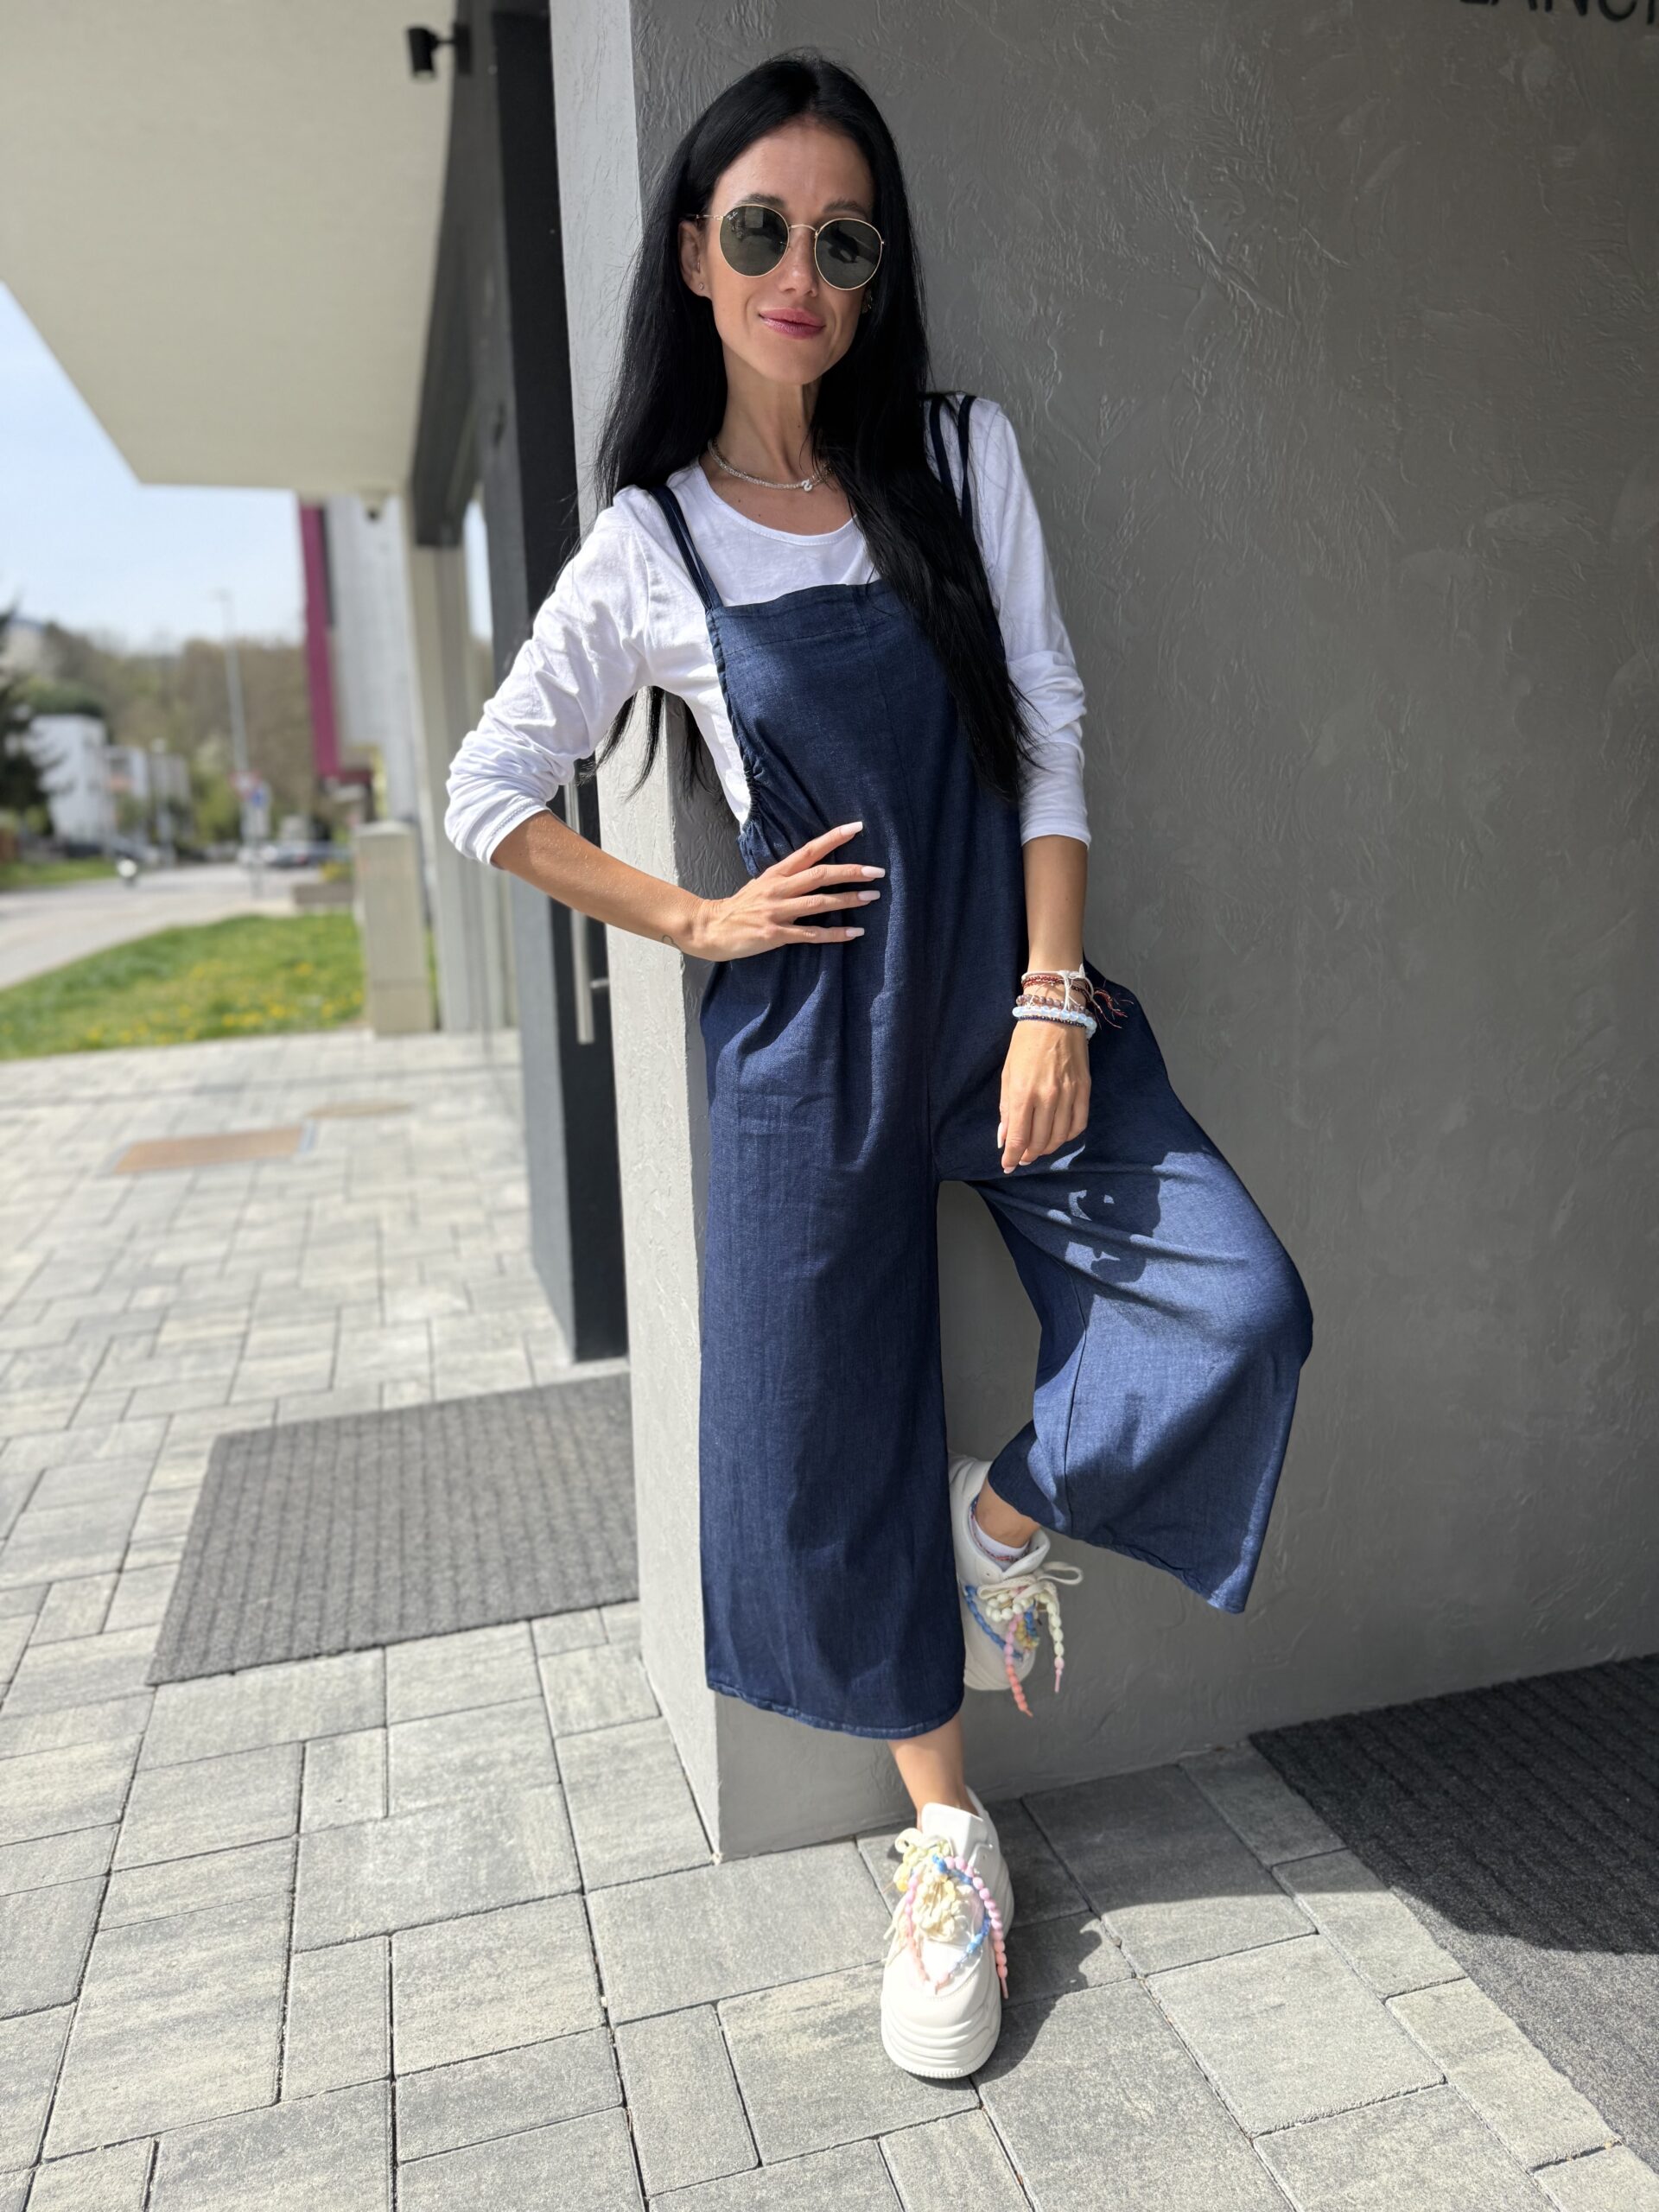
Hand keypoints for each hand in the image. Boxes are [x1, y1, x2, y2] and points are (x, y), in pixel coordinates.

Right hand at [682, 820, 882, 960]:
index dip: (833, 839)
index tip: (857, 828)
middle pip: (819, 875)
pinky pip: (811, 935)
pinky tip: (855, 933)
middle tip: (877, 871)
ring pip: (819, 903)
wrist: (709, 928)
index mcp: (776, 873)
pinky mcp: (775, 934)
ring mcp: (776, 911)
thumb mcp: (761, 884)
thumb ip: (786, 878)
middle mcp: (778, 889)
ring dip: (848, 900)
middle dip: (850, 871)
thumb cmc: (739, 907)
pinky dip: (835, 934)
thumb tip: (812, 871)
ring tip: (872, 897)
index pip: (809, 850)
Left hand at [997, 1016, 1089, 1171]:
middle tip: (1022, 1157)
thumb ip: (1007, 1109)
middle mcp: (1048, 1098)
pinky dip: (1068, 1136)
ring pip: (1060, 1137)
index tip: (1008, 1166)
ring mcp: (1069, 1094)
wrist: (1054, 1016)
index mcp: (1024, 1093)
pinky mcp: (1084, 1090)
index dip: (1012, 1156)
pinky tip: (1059, 1135)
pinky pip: (1079, 1124)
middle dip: (1028, 1155)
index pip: (1019, 1138)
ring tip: (1038, 1148)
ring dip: (1047, 1148)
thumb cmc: (1025, 1043)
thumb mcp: (1008, 1074)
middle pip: (1039, 1142)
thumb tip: (1005, 1138)